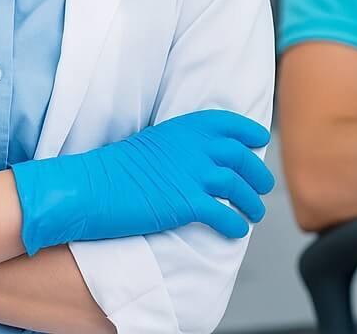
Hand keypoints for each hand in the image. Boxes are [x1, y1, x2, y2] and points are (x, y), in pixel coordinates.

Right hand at [11, 109, 275, 253]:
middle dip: (258, 174)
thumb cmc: (117, 168)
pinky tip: (236, 231)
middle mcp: (196, 147)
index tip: (259, 141)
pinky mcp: (187, 204)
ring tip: (255, 214)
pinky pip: (223, 215)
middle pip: (242, 158)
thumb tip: (201, 158)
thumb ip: (181, 145)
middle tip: (264, 186)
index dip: (249, 132)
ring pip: (238, 188)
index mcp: (187, 127)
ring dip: (252, 203)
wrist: (93, 187)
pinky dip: (234, 225)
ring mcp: (193, 175)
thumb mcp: (154, 143)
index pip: (230, 124)